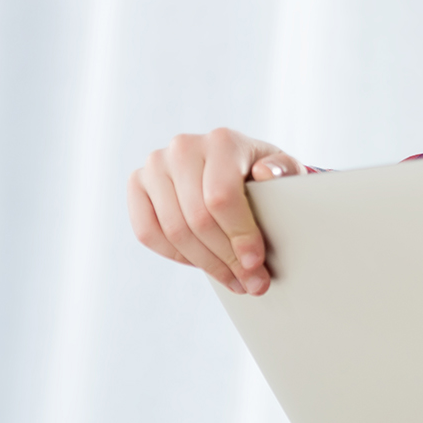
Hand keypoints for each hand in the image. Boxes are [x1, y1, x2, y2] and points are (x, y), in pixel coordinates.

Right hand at [126, 128, 303, 294]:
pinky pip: (147, 232)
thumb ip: (284, 169)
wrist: (233, 164)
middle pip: (198, 218)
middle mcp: (183, 148)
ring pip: (173, 229)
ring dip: (204, 263)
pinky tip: (201, 263)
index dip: (239, 235)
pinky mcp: (138, 183)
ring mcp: (156, 165)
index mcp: (221, 141)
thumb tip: (265, 173)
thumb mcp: (284, 169)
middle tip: (249, 282)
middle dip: (226, 258)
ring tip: (230, 278)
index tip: (255, 263)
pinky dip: (175, 255)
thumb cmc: (261, 172)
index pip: (222, 197)